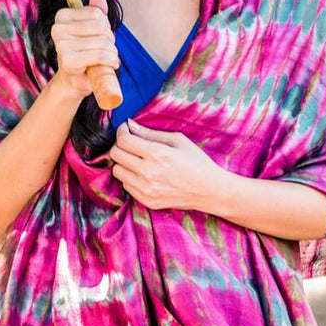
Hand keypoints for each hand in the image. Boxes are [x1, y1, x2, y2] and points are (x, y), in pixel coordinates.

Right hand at [50, 0, 119, 97]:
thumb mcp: (92, 30)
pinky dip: (111, 61)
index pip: (97, 13)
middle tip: (105, 50)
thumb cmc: (85, 54)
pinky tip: (110, 65)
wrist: (74, 81)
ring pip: (102, 41)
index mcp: (62, 16)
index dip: (105, 26)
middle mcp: (58, 28)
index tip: (101, 37)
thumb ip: (96, 11)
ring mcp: (61, 45)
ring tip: (107, 59)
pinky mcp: (68, 60)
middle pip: (100, 26)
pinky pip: (100, 55)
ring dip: (112, 52)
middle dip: (109, 39)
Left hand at [106, 118, 221, 210]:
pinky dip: (130, 177)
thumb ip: (150, 133)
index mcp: (157, 154)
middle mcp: (148, 173)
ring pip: (116, 171)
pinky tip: (144, 173)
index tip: (126, 129)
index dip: (121, 131)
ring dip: (123, 162)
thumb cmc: (196, 161)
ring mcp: (146, 189)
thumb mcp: (177, 140)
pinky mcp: (147, 201)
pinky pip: (125, 185)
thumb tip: (130, 124)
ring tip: (137, 159)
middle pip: (115, 155)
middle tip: (130, 143)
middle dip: (120, 145)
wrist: (210, 190)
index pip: (123, 140)